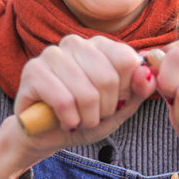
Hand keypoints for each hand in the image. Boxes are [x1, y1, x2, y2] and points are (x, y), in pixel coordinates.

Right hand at [0, 35, 155, 178]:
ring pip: (86, 93)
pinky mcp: (32, 71)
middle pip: (108, 78)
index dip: (126, 91)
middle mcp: (75, 43)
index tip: (114, 102)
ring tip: (78, 120)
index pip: (126, 60)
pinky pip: (63, 101)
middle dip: (105, 109)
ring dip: (87, 118)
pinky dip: (69, 120)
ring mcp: (51, 54)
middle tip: (93, 116)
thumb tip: (146, 73)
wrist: (48, 135)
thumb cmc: (85, 117)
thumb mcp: (120, 108)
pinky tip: (64, 121)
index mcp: (99, 45)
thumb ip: (138, 91)